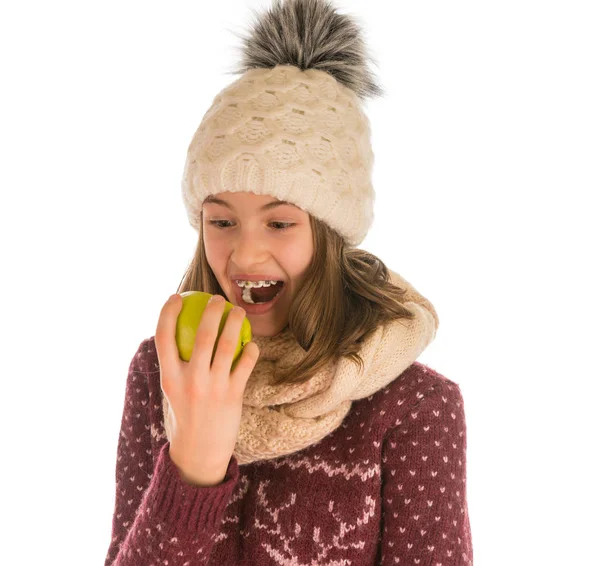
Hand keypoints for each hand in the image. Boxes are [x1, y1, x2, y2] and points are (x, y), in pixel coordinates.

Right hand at [154, 294, 259, 485]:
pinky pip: (245, 364)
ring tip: (239, 311)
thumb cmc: (187, 410)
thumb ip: (175, 362)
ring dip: (235, 323)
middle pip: (202, 335)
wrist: (201, 449)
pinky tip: (252, 344)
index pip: (163, 337)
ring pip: (227, 345)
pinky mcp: (233, 395)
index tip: (176, 297)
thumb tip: (181, 328)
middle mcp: (190, 380)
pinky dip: (250, 350)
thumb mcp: (173, 388)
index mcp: (169, 376)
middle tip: (217, 299)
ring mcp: (212, 387)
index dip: (167, 313)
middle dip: (211, 310)